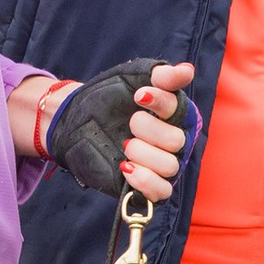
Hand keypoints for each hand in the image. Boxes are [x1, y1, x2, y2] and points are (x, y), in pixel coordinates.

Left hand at [42, 60, 195, 200]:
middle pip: (177, 141)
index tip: (138, 96)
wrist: (76, 118)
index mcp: (176, 114)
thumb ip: (162, 75)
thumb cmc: (109, 96)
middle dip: (147, 129)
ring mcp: (160, 164)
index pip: (182, 110)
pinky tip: (126, 167)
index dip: (161, 102)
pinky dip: (145, 180)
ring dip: (142, 153)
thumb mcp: (133, 77)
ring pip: (169, 166)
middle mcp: (173, 141)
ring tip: (124, 146)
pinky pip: (161, 192)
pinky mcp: (146, 184)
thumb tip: (188, 71)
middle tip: (128, 124)